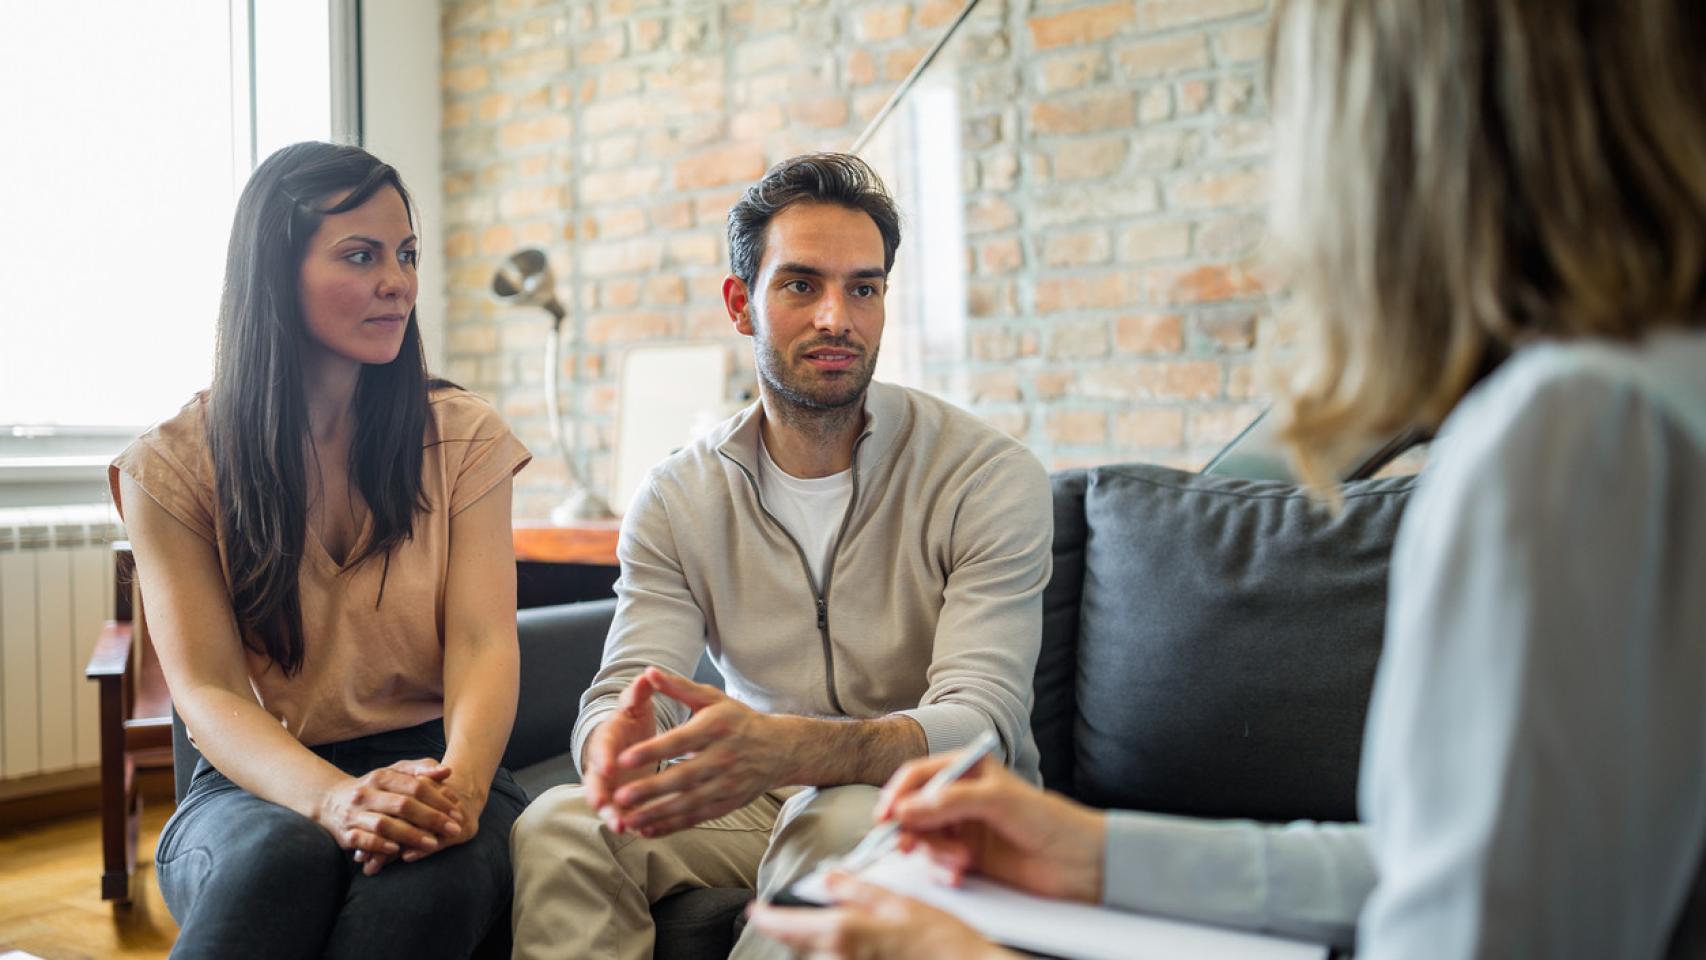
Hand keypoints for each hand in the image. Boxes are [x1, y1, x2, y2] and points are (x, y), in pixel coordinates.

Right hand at [318, 758, 465, 875]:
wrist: (331, 801)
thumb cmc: (374, 788)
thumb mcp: (394, 773)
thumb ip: (420, 769)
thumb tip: (447, 771)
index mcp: (381, 777)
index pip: (414, 786)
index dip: (438, 799)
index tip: (457, 812)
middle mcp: (366, 794)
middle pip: (403, 805)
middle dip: (431, 819)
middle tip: (453, 830)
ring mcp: (354, 814)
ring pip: (384, 824)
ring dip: (410, 835)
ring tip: (432, 844)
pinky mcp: (345, 834)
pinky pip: (363, 841)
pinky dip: (381, 846)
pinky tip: (398, 850)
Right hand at [582, 670, 663, 829]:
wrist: (630, 738)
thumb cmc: (633, 719)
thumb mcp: (636, 704)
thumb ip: (639, 692)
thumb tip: (646, 674)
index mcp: (606, 740)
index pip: (601, 748)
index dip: (603, 758)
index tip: (609, 767)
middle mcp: (603, 766)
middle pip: (597, 782)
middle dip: (599, 795)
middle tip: (603, 807)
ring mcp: (611, 786)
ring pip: (609, 804)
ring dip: (613, 816)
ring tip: (623, 827)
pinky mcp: (623, 800)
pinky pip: (625, 814)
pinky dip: (632, 824)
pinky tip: (642, 833)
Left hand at [606, 666, 788, 836]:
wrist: (780, 748)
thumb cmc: (739, 720)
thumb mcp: (712, 698)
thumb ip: (679, 687)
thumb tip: (648, 672)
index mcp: (716, 727)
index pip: (679, 741)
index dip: (652, 750)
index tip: (624, 758)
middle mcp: (723, 757)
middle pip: (682, 777)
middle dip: (650, 789)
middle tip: (620, 796)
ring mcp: (727, 783)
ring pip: (688, 803)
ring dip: (656, 813)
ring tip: (628, 819)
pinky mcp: (728, 804)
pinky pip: (697, 818)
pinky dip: (672, 826)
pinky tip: (648, 830)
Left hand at [747, 872, 1012, 959]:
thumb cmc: (938, 939)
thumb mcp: (898, 901)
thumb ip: (857, 889)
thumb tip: (828, 878)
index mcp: (843, 931)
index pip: (786, 927)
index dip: (766, 918)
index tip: (755, 911)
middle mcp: (839, 959)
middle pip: (799, 946)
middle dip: (792, 931)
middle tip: (790, 915)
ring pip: (817, 956)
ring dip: (812, 943)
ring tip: (818, 927)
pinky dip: (832, 953)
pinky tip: (847, 944)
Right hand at [876, 754, 1105, 902]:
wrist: (1079, 862)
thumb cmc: (1047, 820)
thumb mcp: (997, 801)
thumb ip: (949, 802)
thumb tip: (905, 809)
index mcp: (966, 769)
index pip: (917, 775)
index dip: (896, 794)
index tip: (884, 817)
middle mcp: (958, 796)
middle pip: (913, 810)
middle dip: (913, 830)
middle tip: (911, 846)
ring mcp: (961, 828)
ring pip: (924, 839)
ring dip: (934, 853)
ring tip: (960, 862)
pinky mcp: (966, 857)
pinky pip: (937, 863)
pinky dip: (942, 871)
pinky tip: (959, 876)